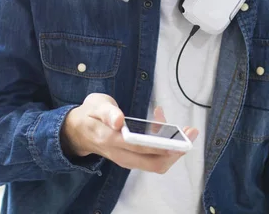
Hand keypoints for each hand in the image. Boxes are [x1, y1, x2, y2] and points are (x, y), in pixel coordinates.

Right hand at [61, 93, 198, 173]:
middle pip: (156, 162)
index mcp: (111, 140)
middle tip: (191, 132)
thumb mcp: (95, 105)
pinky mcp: (132, 158)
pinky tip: (162, 123)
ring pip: (157, 163)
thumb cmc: (90, 114)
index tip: (181, 133)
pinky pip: (153, 157)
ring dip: (174, 148)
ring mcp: (127, 159)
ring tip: (182, 128)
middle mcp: (121, 155)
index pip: (142, 147)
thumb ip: (107, 112)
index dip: (165, 143)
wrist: (77, 131)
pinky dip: (164, 143)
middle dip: (177, 149)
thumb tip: (119, 121)